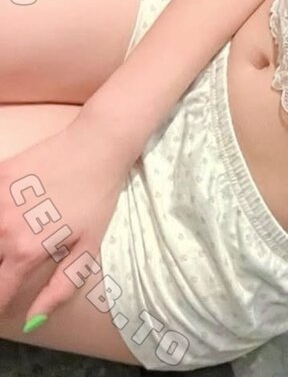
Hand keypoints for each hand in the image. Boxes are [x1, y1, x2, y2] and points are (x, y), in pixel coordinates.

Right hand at [0, 114, 129, 327]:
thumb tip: (32, 321)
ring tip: (9, 242)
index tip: (5, 299)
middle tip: (11, 265)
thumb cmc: (97, 197)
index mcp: (26, 251)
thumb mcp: (89, 247)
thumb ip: (60, 288)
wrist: (97, 144)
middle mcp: (4, 228)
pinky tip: (5, 218)